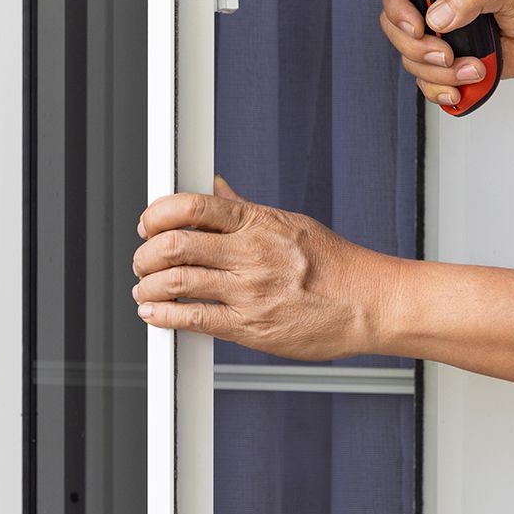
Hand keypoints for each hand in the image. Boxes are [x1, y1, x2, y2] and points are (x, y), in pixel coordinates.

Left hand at [131, 176, 400, 360]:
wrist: (371, 303)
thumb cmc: (337, 265)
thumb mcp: (290, 223)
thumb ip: (245, 208)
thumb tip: (215, 187)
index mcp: (258, 222)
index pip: (192, 206)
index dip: (157, 214)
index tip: (147, 224)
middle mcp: (250, 253)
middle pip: (175, 243)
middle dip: (146, 253)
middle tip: (142, 260)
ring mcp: (250, 290)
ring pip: (177, 281)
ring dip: (148, 285)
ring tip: (143, 288)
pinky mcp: (251, 326)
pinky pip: (193, 319)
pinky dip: (163, 315)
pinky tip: (154, 313)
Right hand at [377, 0, 513, 107]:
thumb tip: (440, 16)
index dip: (397, 9)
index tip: (416, 27)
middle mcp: (436, 5)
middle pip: (397, 29)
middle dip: (417, 49)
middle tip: (446, 54)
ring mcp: (441, 36)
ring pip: (411, 60)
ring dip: (438, 73)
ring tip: (473, 69)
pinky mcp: (449, 62)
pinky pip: (426, 82)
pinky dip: (440, 89)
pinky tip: (462, 85)